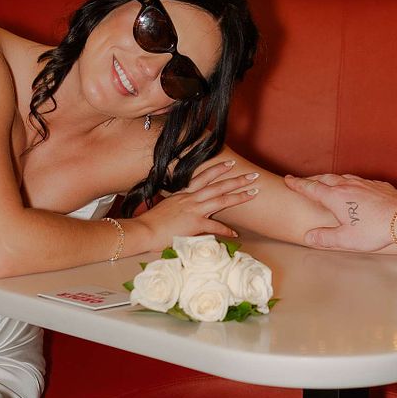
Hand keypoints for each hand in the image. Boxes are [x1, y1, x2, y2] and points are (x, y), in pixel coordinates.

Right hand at [130, 160, 257, 252]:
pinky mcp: (194, 224)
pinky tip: (235, 234)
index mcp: (183, 194)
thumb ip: (176, 207)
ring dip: (239, 195)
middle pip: (218, 185)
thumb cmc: (150, 222)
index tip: (230, 163)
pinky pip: (215, 227)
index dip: (218, 169)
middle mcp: (190, 199)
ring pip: (221, 199)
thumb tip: (183, 211)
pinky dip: (226, 230)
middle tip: (252, 175)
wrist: (143, 230)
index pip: (203, 177)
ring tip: (254, 191)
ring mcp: (193, 210)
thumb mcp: (165, 209)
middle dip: (237, 179)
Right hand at [284, 173, 396, 251]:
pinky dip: (350, 182)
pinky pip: (359, 180)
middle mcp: (348, 186)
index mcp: (336, 197)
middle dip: (312, 179)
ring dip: (331, 179)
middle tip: (304, 182)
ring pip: (342, 177)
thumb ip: (325, 237)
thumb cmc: (374, 229)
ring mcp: (364, 183)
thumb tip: (309, 236)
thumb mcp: (346, 239)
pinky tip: (354, 188)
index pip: (311, 188)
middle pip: (325, 178)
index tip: (288, 179)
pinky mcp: (377, 185)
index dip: (298, 184)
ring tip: (326, 183)